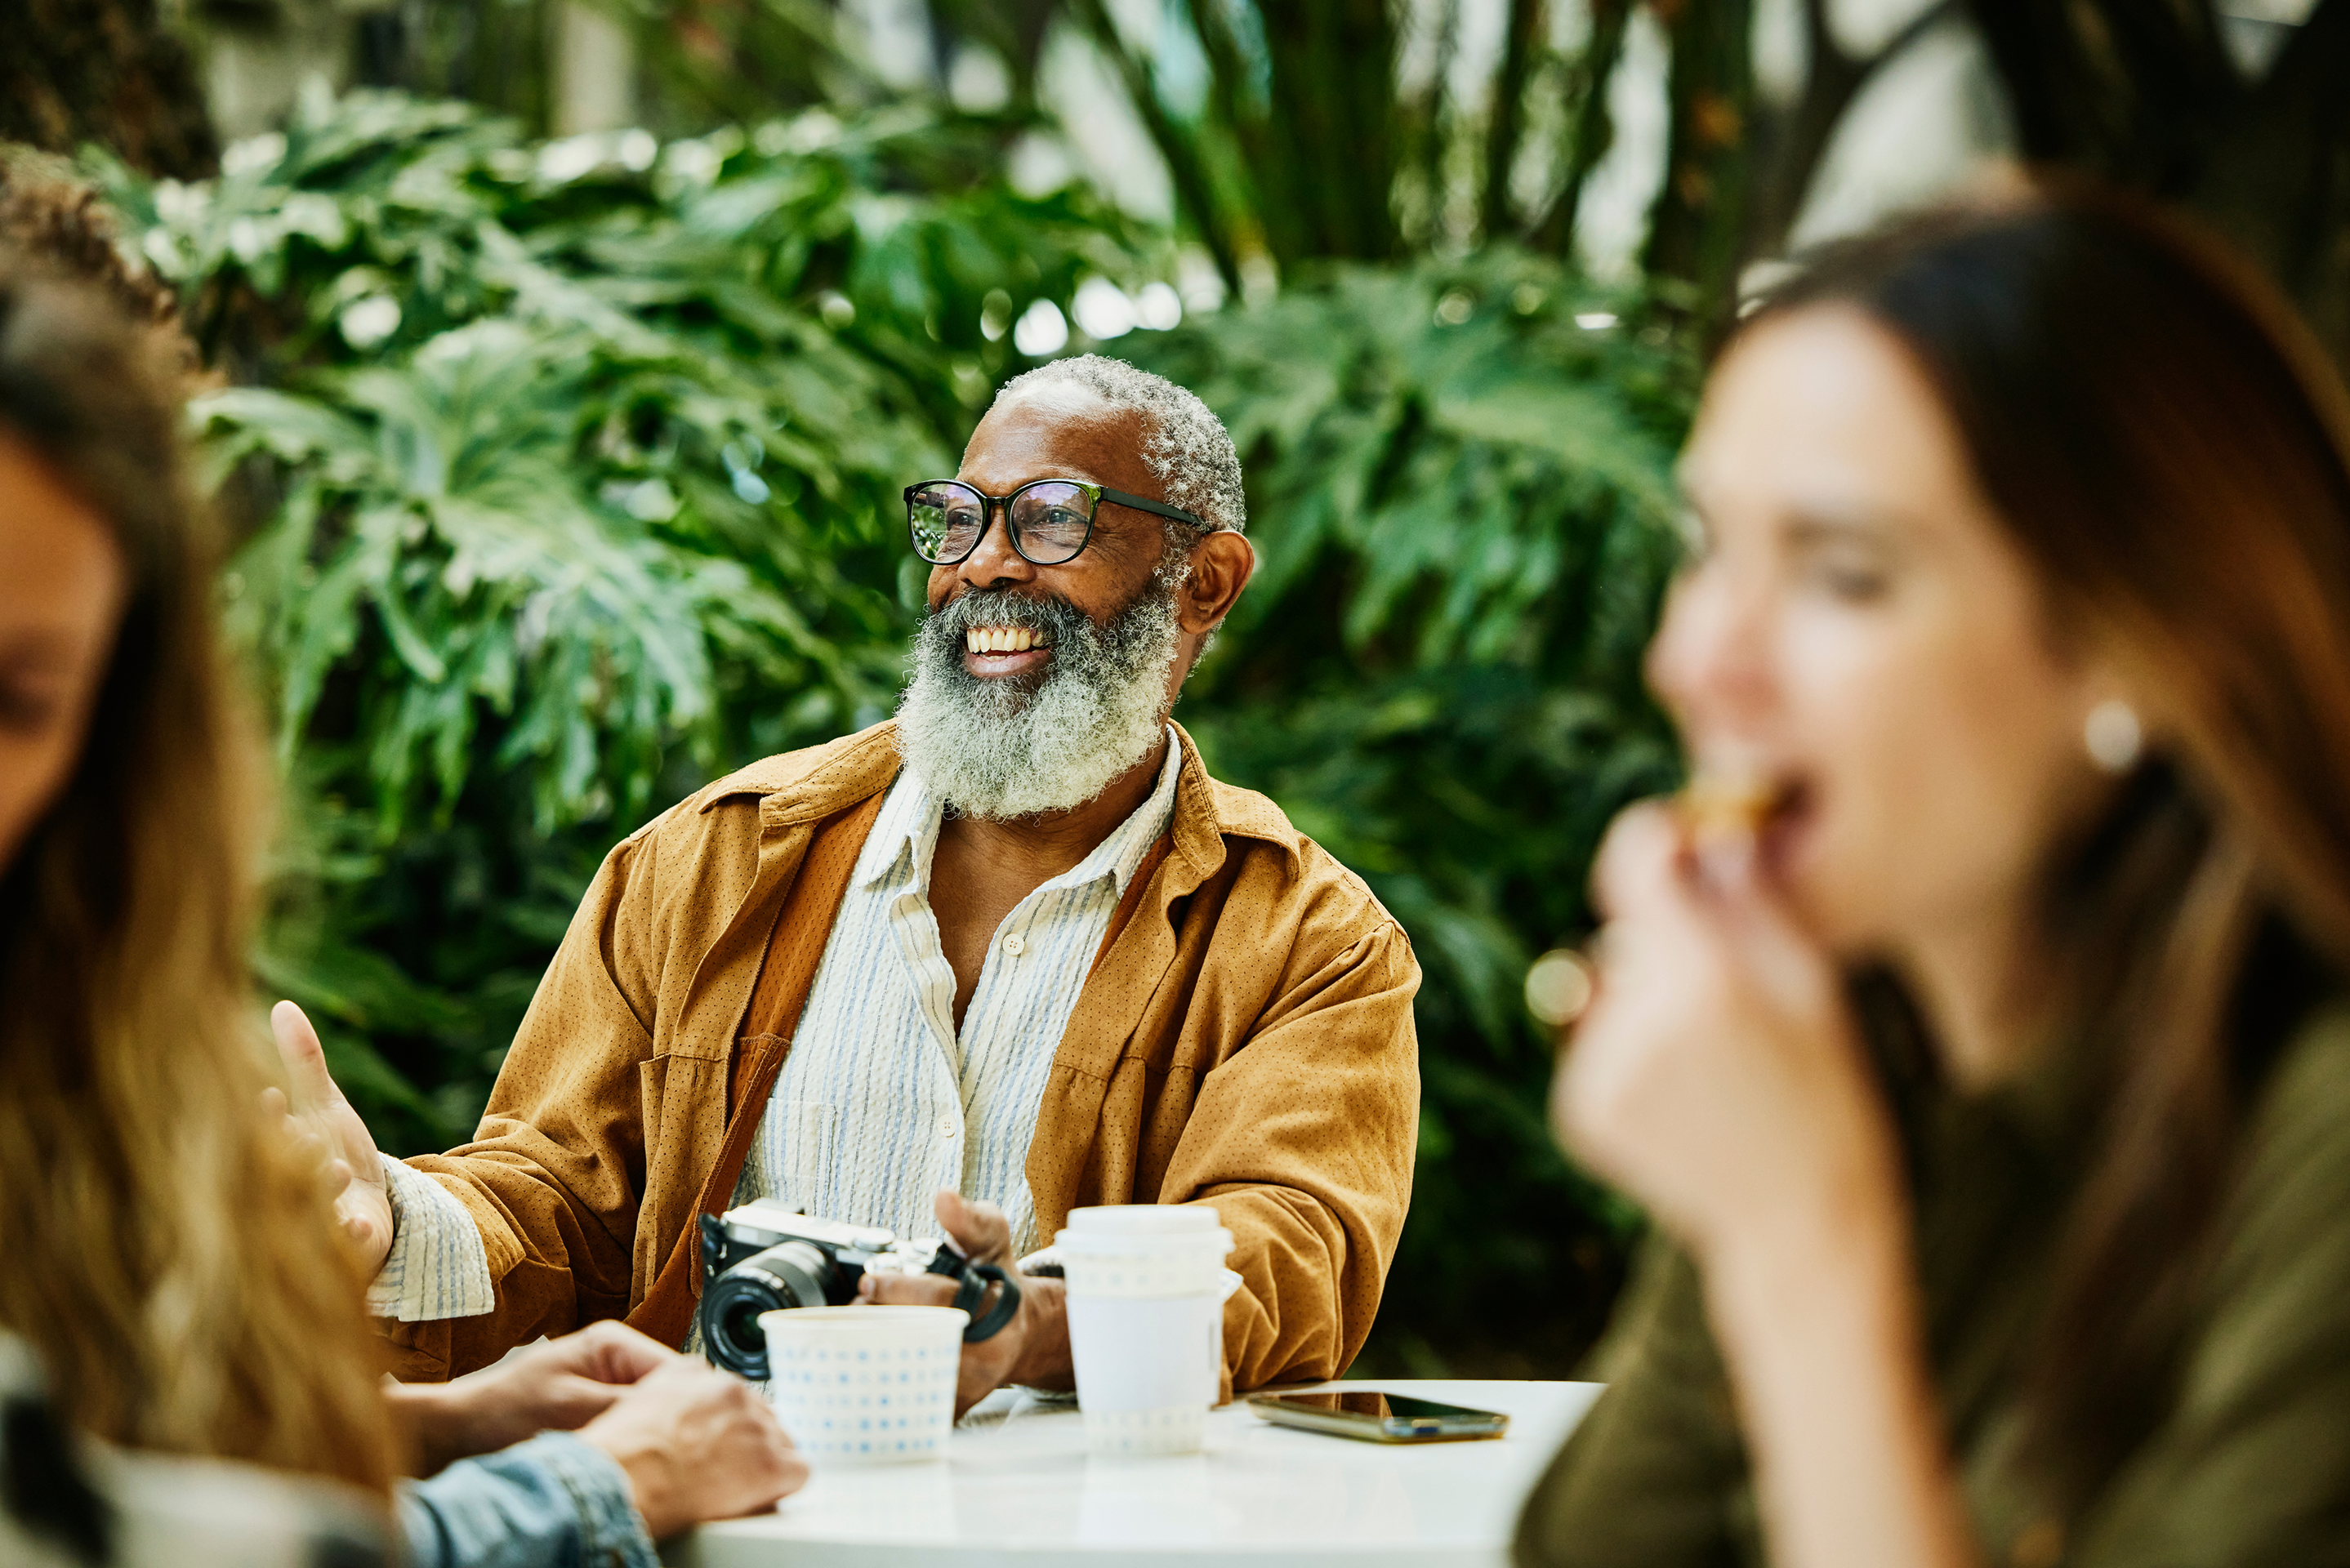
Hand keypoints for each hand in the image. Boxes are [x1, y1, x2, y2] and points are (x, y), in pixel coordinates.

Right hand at [264, 999, 393, 1274]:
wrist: (372, 1214)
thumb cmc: (337, 1153)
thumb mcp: (325, 1106)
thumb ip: (304, 1062)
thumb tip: (282, 1005)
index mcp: (280, 1155)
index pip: (265, 1137)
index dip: (266, 1119)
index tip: (270, 1096)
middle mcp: (290, 1193)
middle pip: (283, 1175)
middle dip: (291, 1154)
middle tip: (303, 1135)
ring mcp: (316, 1224)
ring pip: (311, 1211)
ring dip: (322, 1191)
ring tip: (336, 1168)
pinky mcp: (348, 1248)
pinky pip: (344, 1247)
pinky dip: (350, 1236)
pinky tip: (358, 1225)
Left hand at [386, 1321, 678, 1475]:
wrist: (460, 1433)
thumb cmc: (502, 1412)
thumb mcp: (571, 1407)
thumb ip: (627, 1404)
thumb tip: (679, 1409)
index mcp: (614, 1343)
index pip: (678, 1370)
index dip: (690, 1404)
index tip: (694, 1437)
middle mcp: (619, 1360)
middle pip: (673, 1392)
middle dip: (673, 1422)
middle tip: (672, 1455)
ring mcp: (611, 1387)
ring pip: (658, 1414)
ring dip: (653, 1437)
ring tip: (644, 1460)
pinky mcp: (602, 1414)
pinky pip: (637, 1430)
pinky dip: (636, 1448)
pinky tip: (628, 1463)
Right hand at [576, 1359, 806, 1538]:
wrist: (622, 1482)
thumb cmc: (617, 1457)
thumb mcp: (633, 1404)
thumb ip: (665, 1397)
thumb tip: (675, 1412)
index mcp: (695, 1374)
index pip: (727, 1394)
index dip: (722, 1424)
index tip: (714, 1442)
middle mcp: (731, 1391)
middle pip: (757, 1415)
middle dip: (746, 1442)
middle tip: (724, 1468)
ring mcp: (754, 1426)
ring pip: (779, 1441)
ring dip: (762, 1463)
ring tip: (733, 1485)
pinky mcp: (770, 1463)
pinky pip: (797, 1471)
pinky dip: (781, 1486)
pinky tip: (757, 1495)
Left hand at [857, 1190, 1070, 1414]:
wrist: (1018, 1329)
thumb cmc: (996, 1278)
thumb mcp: (989, 1238)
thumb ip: (967, 1218)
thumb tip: (944, 1197)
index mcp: (999, 1315)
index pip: (940, 1303)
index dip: (897, 1290)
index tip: (868, 1281)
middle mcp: (988, 1361)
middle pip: (917, 1345)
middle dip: (876, 1323)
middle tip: (856, 1308)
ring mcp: (969, 1391)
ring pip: (906, 1379)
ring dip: (871, 1354)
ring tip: (859, 1331)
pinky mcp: (950, 1411)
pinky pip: (904, 1404)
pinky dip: (878, 1383)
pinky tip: (867, 1359)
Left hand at [1551, 802, 1905, 1271]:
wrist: (1802, 1216)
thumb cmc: (1824, 1087)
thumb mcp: (1809, 982)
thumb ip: (1749, 898)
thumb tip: (1704, 834)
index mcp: (1704, 974)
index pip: (1634, 859)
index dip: (1653, 845)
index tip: (1675, 847)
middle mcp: (1638, 1017)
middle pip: (1624, 932)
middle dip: (1663, 942)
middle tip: (1729, 1001)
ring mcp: (1600, 1069)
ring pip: (1605, 992)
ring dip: (1643, 1005)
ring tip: (1714, 1062)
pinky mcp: (1579, 1110)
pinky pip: (1593, 1048)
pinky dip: (1627, 1059)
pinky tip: (1685, 1099)